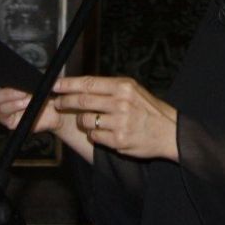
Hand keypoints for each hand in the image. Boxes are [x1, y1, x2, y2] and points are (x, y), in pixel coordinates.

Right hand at [0, 62, 60, 134]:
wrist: (59, 104)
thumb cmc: (44, 84)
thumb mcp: (33, 71)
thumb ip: (18, 67)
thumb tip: (7, 62)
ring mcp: (0, 107)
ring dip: (7, 94)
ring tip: (24, 92)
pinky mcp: (8, 120)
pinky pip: (2, 113)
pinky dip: (14, 105)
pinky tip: (26, 102)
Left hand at [53, 75, 178, 161]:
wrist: (169, 132)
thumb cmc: (149, 110)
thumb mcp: (132, 90)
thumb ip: (109, 88)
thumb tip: (81, 86)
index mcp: (123, 87)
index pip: (88, 83)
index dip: (67, 84)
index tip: (55, 85)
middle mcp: (120, 103)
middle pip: (82, 101)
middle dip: (65, 102)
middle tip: (59, 103)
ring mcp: (119, 123)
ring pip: (85, 121)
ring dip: (82, 121)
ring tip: (89, 121)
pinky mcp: (118, 140)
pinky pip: (94, 137)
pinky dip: (94, 135)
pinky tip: (103, 132)